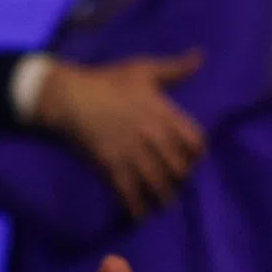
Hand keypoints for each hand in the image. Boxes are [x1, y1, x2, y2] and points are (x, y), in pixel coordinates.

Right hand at [35, 53, 205, 216]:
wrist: (70, 96)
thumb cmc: (107, 80)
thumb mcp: (143, 69)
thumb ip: (175, 68)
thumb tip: (201, 56)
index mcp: (164, 113)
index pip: (195, 141)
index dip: (197, 153)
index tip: (192, 158)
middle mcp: (153, 136)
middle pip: (180, 167)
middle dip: (181, 178)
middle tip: (176, 182)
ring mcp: (132, 152)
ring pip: (158, 183)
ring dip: (164, 197)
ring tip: (163, 203)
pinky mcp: (112, 165)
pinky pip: (129, 192)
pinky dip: (136, 207)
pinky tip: (139, 215)